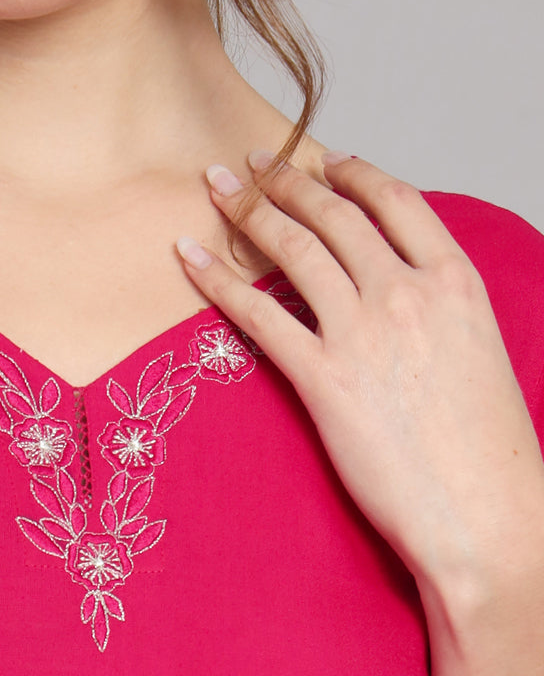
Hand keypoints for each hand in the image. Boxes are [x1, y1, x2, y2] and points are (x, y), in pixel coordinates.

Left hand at [175, 150, 543, 600]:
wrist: (485, 514)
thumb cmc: (486, 451)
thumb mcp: (480, 353)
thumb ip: (441, 311)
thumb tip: (405, 294)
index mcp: (456, 282)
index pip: (396, 202)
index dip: (354, 173)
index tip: (325, 160)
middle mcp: (408, 295)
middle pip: (335, 215)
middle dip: (286, 179)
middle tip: (253, 161)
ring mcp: (362, 334)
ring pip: (294, 249)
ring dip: (250, 208)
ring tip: (218, 186)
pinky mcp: (323, 380)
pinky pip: (257, 314)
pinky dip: (217, 278)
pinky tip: (189, 255)